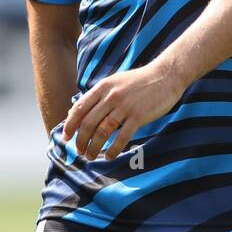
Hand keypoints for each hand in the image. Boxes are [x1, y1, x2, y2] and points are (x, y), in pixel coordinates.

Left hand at [63, 60, 184, 160]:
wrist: (165, 75)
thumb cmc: (139, 81)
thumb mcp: (115, 82)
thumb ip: (98, 95)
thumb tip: (78, 111)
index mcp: (103, 87)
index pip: (80, 108)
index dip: (70, 125)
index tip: (66, 138)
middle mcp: (111, 96)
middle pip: (89, 123)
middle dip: (81, 140)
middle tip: (79, 151)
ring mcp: (125, 106)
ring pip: (103, 132)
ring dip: (94, 147)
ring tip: (90, 156)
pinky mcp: (139, 116)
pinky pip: (122, 137)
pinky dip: (113, 149)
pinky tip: (109, 156)